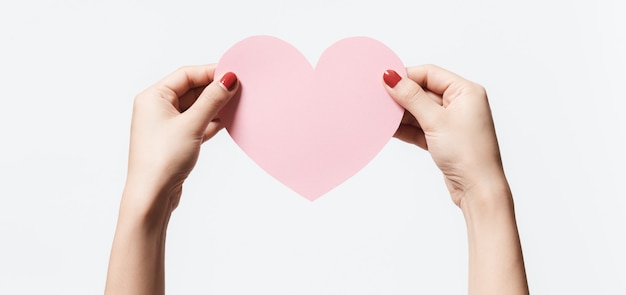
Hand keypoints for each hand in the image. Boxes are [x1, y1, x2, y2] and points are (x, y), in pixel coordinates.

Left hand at [106, 65, 237, 294]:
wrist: (151, 196)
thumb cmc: (162, 159)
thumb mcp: (192, 124)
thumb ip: (212, 100)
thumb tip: (228, 79)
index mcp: (153, 97)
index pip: (186, 75)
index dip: (211, 72)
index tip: (234, 73)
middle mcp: (156, 108)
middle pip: (191, 90)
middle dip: (215, 89)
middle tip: (240, 88)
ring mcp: (166, 126)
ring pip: (196, 108)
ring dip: (215, 106)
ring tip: (237, 104)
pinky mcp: (175, 141)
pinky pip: (197, 123)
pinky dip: (212, 121)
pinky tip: (228, 120)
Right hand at [384, 65, 528, 294]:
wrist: (478, 190)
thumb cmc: (468, 154)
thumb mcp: (435, 120)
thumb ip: (411, 97)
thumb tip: (391, 77)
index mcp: (466, 91)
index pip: (430, 74)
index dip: (406, 76)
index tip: (383, 80)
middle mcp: (460, 104)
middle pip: (423, 91)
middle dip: (401, 96)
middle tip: (378, 98)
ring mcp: (451, 123)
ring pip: (419, 111)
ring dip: (401, 114)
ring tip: (380, 115)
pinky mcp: (443, 139)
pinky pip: (419, 127)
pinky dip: (405, 128)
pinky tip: (388, 129)